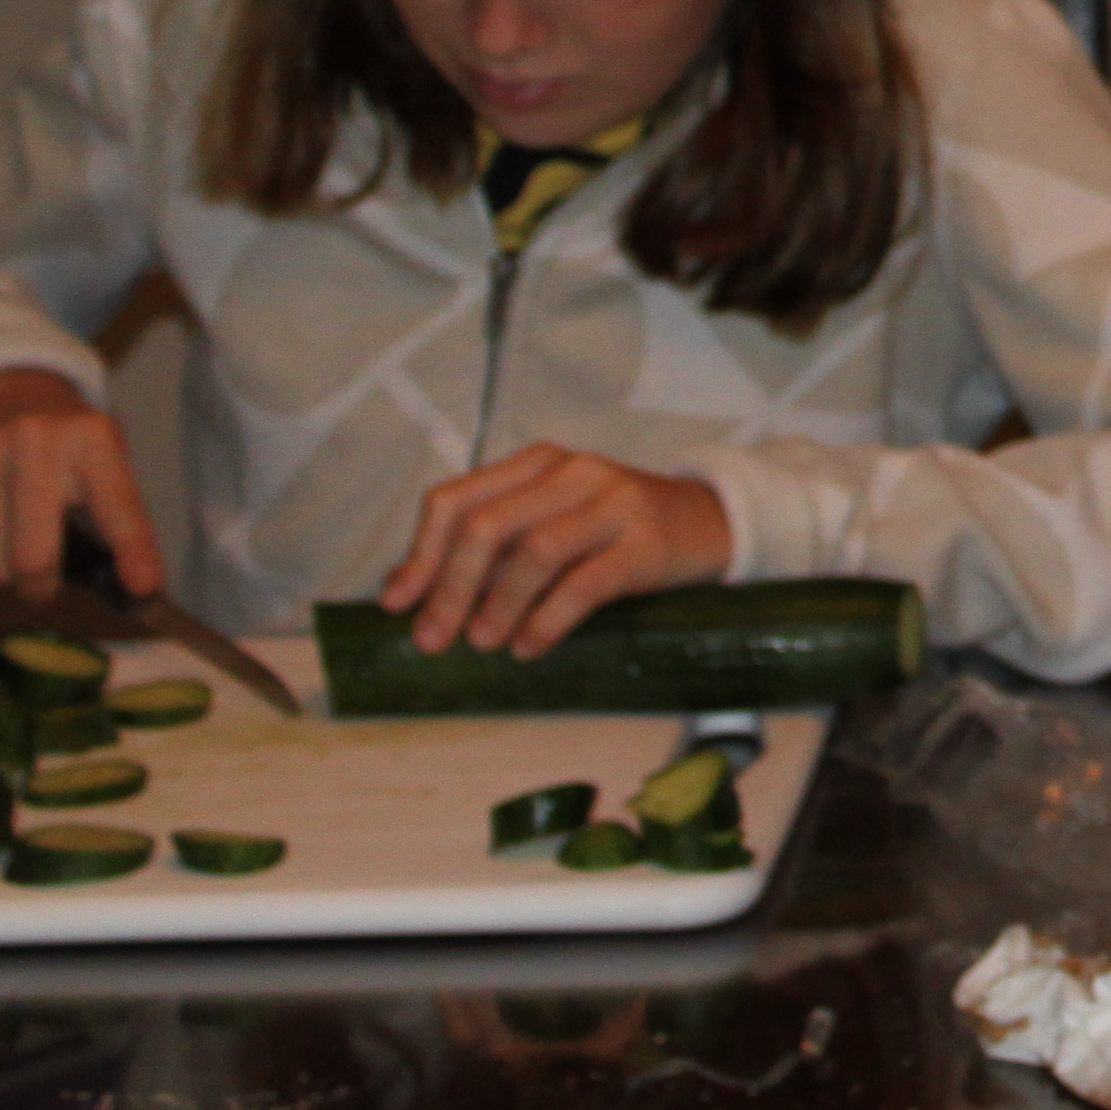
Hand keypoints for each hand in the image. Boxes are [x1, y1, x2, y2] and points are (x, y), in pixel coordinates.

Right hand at [0, 367, 163, 599]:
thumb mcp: (103, 460)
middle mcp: (33, 440)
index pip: (118, 506)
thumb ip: (118, 518)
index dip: (135, 552)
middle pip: (34, 558)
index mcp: (91, 438)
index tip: (145, 588)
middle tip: (45, 588)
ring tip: (15, 548)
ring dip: (6, 576)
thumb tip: (138, 589)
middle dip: (43, 589)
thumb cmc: (62, 443)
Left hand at [379, 446, 732, 659]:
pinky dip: (546, 621)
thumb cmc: (614, 527)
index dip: (420, 555)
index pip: (456, 500)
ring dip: (498, 605)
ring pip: (534, 551)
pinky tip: (530, 646)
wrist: (712, 520)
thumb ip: (489, 546)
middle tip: (433, 641)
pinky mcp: (646, 543)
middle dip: (449, 588)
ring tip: (483, 643)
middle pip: (488, 526)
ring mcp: (613, 504)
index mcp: (537, 463)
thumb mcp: (551, 519)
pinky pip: (584, 585)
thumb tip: (405, 591)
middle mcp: (572, 472)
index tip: (398, 604)